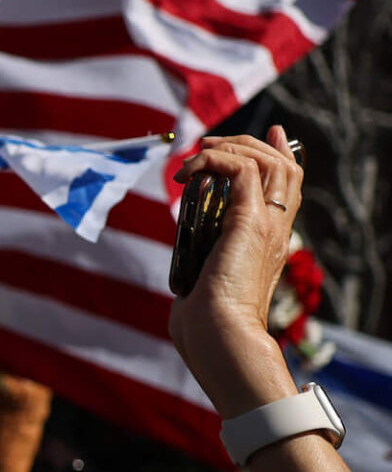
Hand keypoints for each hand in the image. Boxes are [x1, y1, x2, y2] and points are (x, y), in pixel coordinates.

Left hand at [168, 127, 302, 414]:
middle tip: (210, 144)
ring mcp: (266, 224)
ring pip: (266, 160)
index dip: (277, 154)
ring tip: (195, 156)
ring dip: (228, 147)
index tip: (263, 134)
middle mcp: (275, 229)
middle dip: (247, 143)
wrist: (219, 337)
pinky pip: (241, 169)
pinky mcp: (248, 222)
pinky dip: (215, 159)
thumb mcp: (205, 287)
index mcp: (269, 241)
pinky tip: (191, 171)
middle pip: (282, 165)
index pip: (287, 185)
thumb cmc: (207, 325)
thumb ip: (202, 275)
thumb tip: (184, 285)